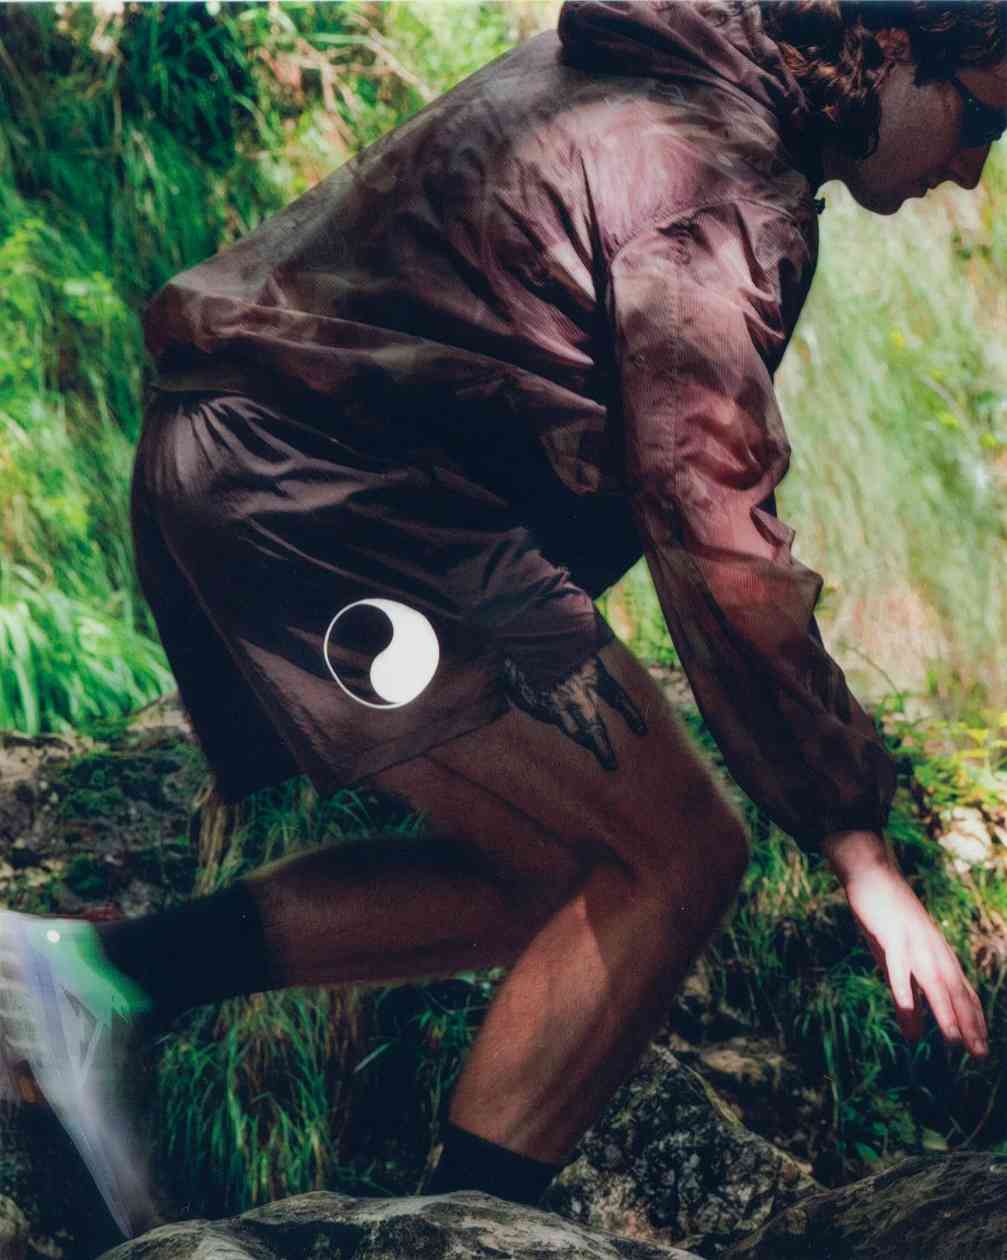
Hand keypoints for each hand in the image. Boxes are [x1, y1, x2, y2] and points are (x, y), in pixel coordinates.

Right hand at [838, 855, 987, 1058]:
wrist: (871, 872)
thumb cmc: (885, 917)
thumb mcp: (897, 957)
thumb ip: (908, 994)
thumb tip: (914, 1036)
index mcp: (937, 952)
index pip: (961, 990)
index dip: (973, 1019)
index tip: (982, 1048)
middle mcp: (932, 948)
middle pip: (954, 990)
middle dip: (969, 1023)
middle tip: (979, 1055)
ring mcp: (913, 940)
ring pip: (932, 981)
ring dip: (944, 1011)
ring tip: (954, 1040)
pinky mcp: (890, 934)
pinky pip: (898, 966)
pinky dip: (905, 989)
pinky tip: (908, 1011)